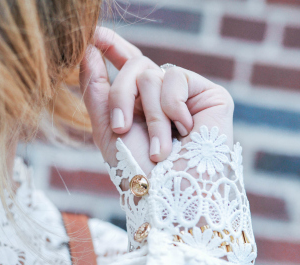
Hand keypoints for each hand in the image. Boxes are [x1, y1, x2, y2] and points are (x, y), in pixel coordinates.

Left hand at [79, 27, 233, 173]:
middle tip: (121, 128)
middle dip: (121, 95)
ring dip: (150, 114)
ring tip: (161, 149)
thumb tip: (88, 50)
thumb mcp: (108, 131)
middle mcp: (164, 99)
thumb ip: (97, 90)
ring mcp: (188, 97)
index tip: (95, 33)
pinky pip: (176, 77)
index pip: (129, 67)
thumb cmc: (140, 173)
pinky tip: (184, 131)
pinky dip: (172, 106)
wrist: (172, 195)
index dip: (113, 48)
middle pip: (135, 66)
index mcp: (141, 106)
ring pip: (152, 73)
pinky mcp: (210, 96)